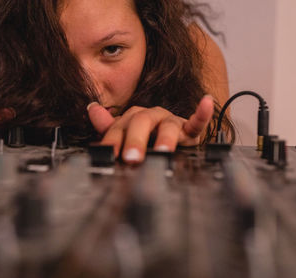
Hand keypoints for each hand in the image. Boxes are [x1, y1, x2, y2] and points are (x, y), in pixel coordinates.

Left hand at [87, 95, 213, 163]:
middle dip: (135, 141)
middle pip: (141, 123)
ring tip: (163, 151)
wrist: (172, 140)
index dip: (113, 140)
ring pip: (167, 126)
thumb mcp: (127, 133)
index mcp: (134, 117)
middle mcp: (151, 116)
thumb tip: (91, 109)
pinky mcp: (189, 129)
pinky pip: (197, 120)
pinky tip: (205, 102)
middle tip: (131, 158)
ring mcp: (170, 121)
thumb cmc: (147, 138)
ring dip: (164, 138)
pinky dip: (202, 112)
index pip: (119, 127)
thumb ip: (109, 126)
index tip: (108, 154)